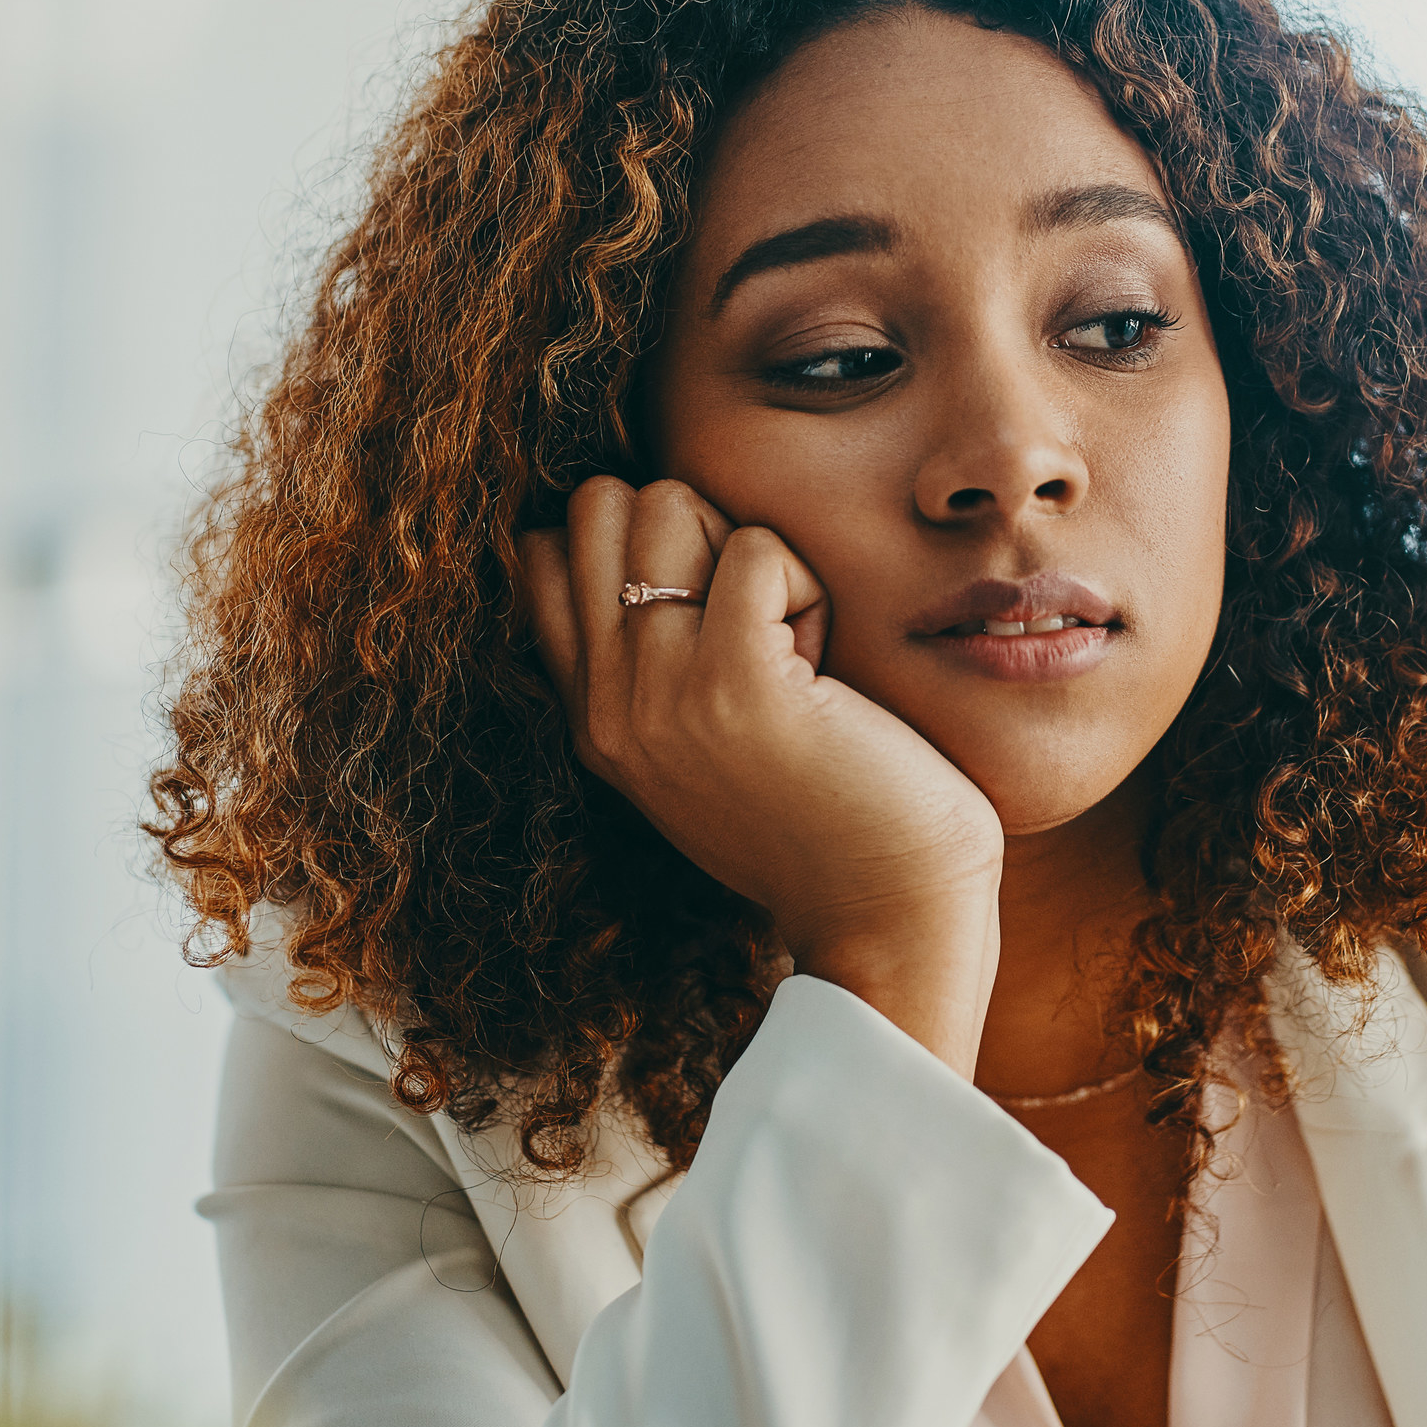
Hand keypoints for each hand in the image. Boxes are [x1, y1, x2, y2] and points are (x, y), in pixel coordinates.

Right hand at [520, 477, 1000, 1072]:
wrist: (889, 920)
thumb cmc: (830, 823)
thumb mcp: (703, 750)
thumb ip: (653, 668)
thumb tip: (646, 532)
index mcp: (592, 719)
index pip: (537, 555)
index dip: (631, 540)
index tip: (705, 608)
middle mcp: (608, 707)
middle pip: (599, 506)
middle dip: (692, 527)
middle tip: (753, 619)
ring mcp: (660, 695)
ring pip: (668, 505)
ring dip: (751, 554)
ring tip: (790, 647)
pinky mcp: (736, 683)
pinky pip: (757, 547)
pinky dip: (807, 584)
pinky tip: (825, 669)